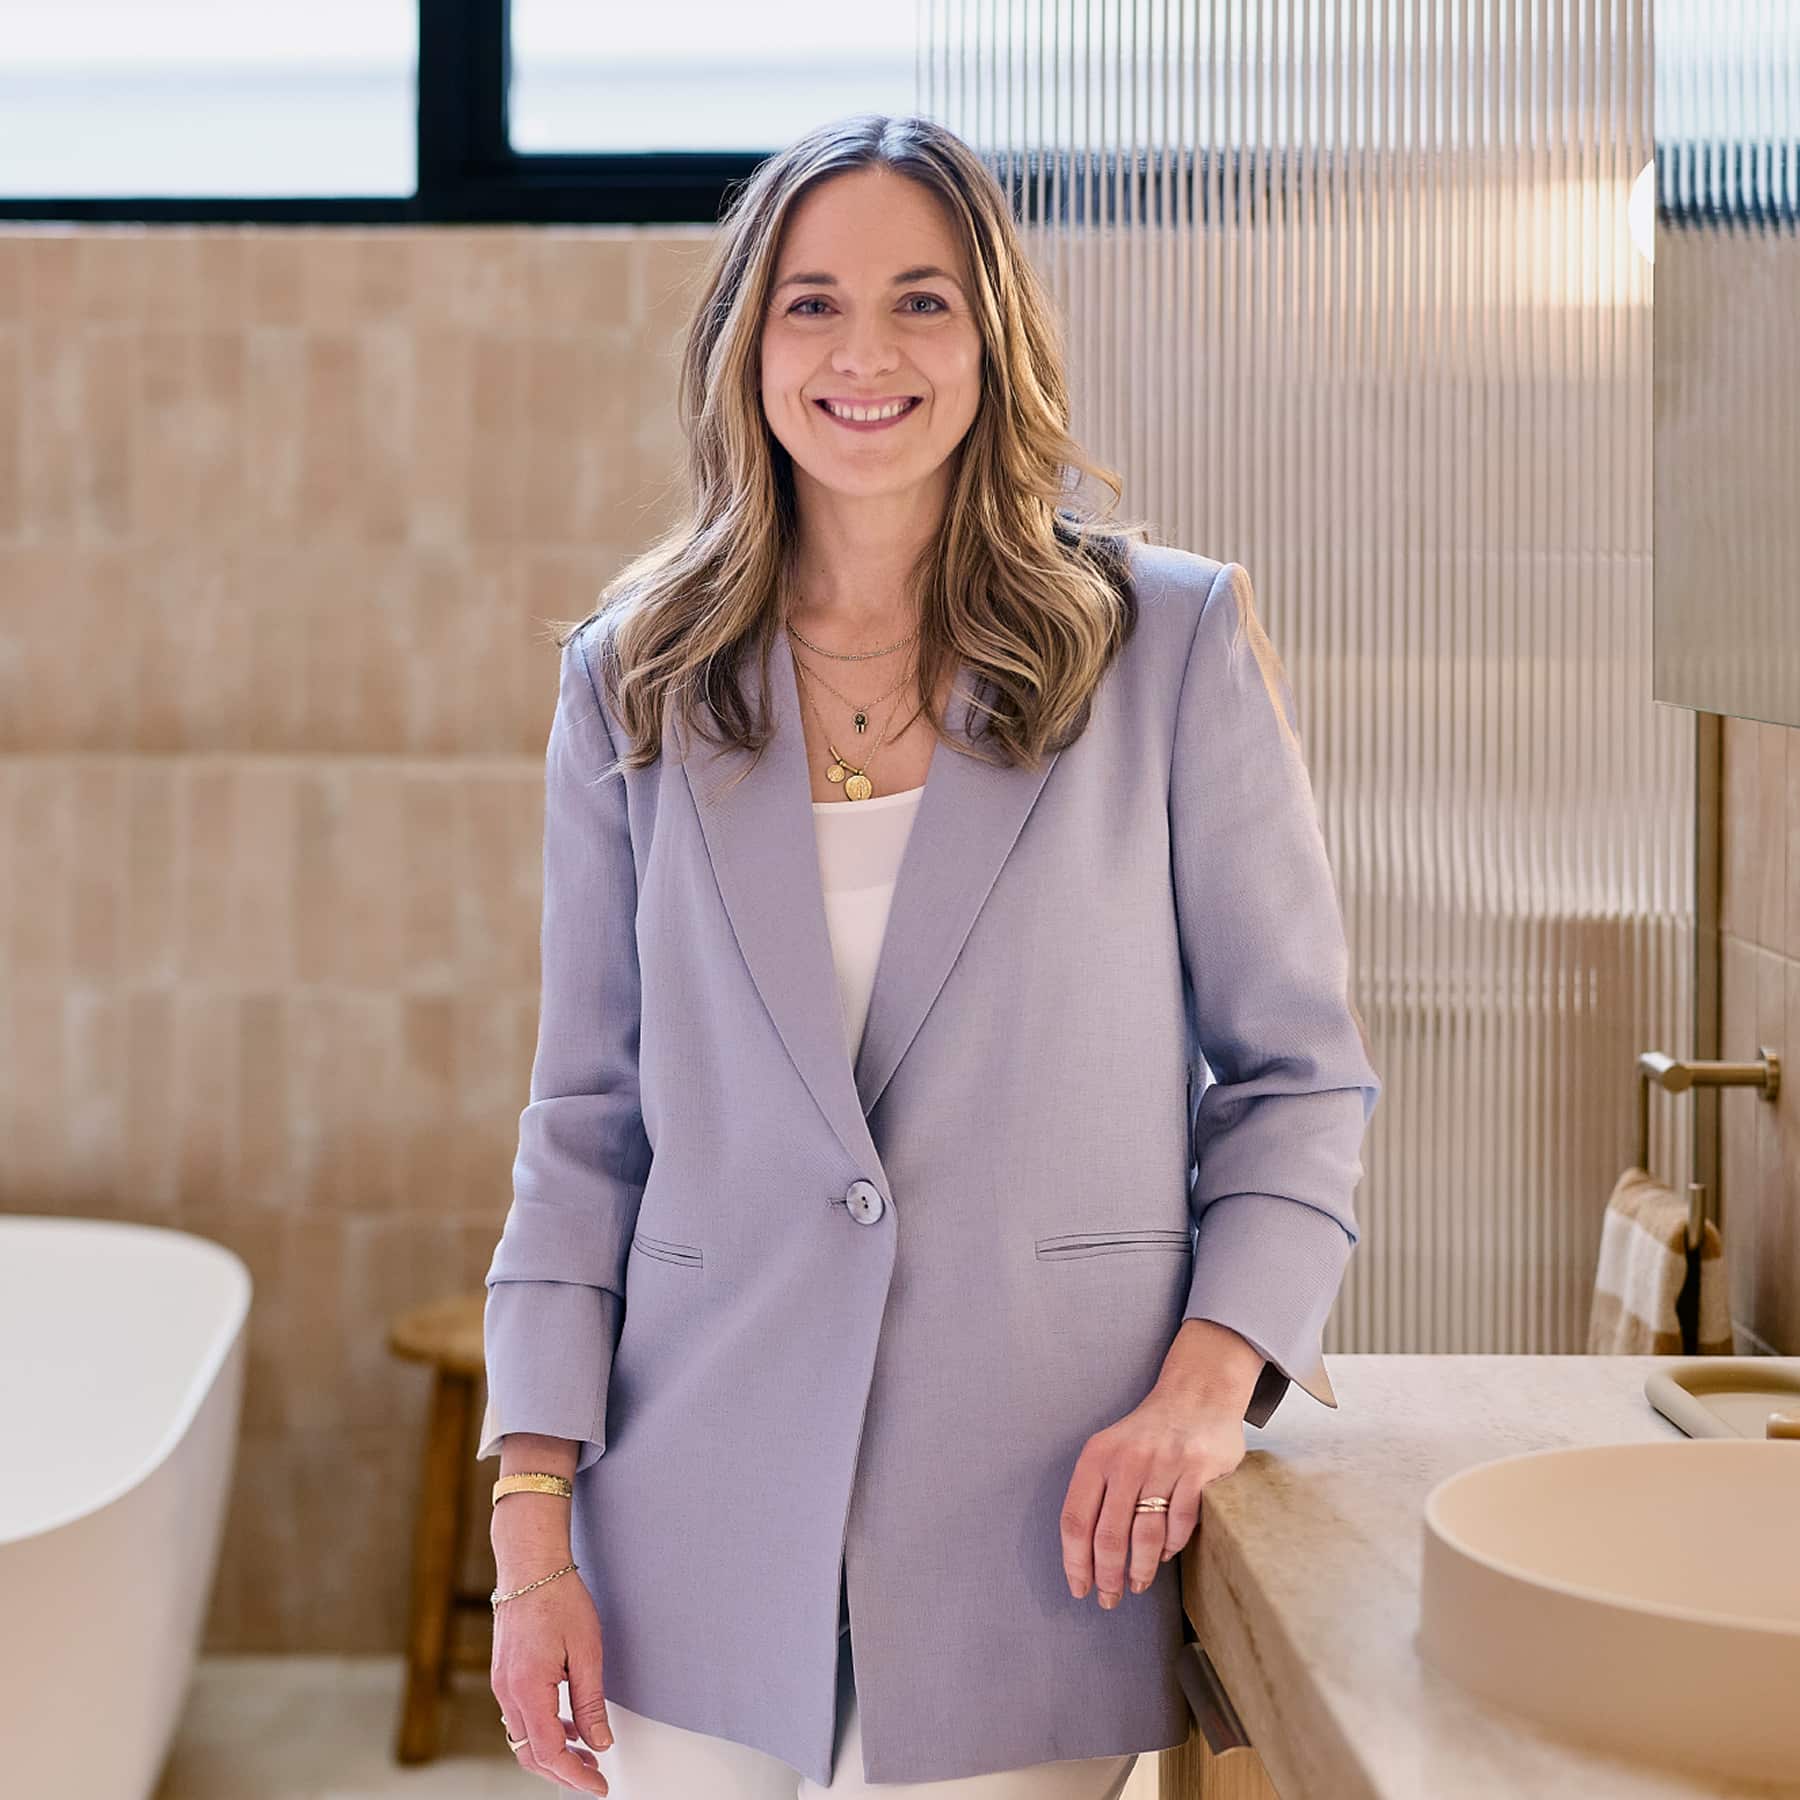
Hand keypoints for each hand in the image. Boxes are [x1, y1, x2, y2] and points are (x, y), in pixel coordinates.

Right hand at [490, 1560, 612, 1792]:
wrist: (530, 1565)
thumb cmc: (559, 1598)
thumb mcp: (586, 1650)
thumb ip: (591, 1702)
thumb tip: (600, 1741)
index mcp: (528, 1689)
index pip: (549, 1753)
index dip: (575, 1776)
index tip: (599, 1785)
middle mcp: (507, 1692)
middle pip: (531, 1755)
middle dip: (564, 1772)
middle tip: (595, 1776)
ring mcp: (501, 1684)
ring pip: (523, 1740)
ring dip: (553, 1752)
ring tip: (586, 1752)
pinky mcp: (504, 1675)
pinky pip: (520, 1718)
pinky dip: (542, 1730)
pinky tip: (567, 1725)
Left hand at [1059, 1320, 1260, 1607]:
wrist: (1196, 1394)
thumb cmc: (1147, 1433)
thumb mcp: (1110, 1450)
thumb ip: (1095, 1494)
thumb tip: (1084, 1556)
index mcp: (1097, 1455)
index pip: (1075, 1519)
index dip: (1074, 1561)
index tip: (1079, 1588)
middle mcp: (1127, 1459)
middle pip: (1108, 1536)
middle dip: (1107, 1576)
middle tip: (1109, 1598)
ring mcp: (1164, 1464)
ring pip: (1145, 1536)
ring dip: (1139, 1570)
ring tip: (1136, 1585)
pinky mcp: (1198, 1470)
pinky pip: (1180, 1524)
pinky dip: (1170, 1547)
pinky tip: (1164, 1555)